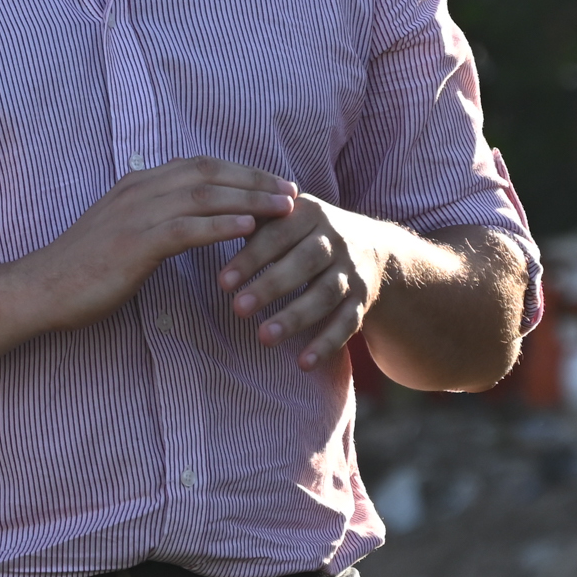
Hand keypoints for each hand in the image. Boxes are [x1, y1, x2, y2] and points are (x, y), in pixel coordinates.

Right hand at [1, 157, 298, 337]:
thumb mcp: (120, 230)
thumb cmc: (81, 267)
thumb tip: (185, 219)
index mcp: (137, 183)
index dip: (243, 171)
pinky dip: (221, 224)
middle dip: (256, 180)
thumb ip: (151, 216)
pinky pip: (187, 228)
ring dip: (251, 199)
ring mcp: (136, 214)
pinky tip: (249, 227)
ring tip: (285, 208)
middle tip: (293, 192)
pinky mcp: (135, 243)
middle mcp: (139, 189)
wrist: (41, 287)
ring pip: (205, 196)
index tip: (275, 181)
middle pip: (211, 173)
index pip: (201, 165)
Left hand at [218, 192, 382, 369]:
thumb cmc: (305, 233)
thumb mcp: (284, 217)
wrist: (374, 248)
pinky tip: (303, 363)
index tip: (222, 282)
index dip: (250, 258)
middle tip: (237, 308)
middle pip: (304, 263)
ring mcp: (352, 271)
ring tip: (264, 338)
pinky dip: (327, 343)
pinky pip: (348, 323)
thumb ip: (250, 218)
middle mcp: (336, 240)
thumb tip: (202, 223)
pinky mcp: (364, 300)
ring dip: (295, 317)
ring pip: (326, 295)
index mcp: (310, 213)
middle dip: (270, 287)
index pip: (278, 235)